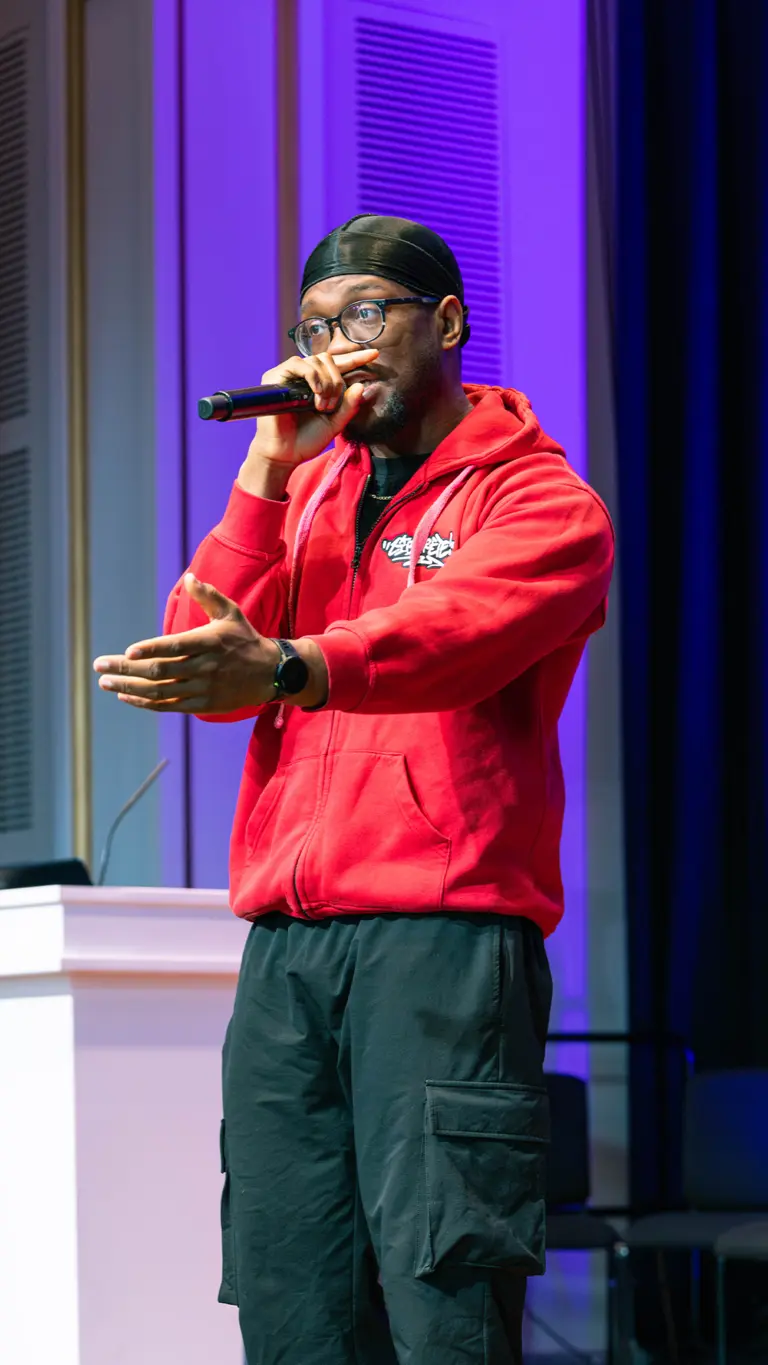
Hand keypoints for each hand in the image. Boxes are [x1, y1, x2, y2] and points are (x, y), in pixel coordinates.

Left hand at [93, 575, 284, 713]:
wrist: (271, 673)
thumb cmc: (245, 639)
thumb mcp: (231, 613)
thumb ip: (209, 596)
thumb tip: (191, 577)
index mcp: (208, 642)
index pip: (175, 647)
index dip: (151, 649)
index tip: (127, 650)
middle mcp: (204, 667)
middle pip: (159, 671)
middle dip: (126, 669)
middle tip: (99, 666)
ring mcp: (203, 688)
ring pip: (160, 691)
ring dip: (129, 688)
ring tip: (106, 682)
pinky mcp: (202, 704)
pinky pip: (169, 705)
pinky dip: (145, 703)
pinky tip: (126, 696)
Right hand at [244, 347, 379, 471]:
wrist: (285, 454)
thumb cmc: (306, 440)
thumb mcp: (334, 423)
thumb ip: (348, 407)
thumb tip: (361, 386)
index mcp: (319, 385)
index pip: (338, 365)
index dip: (355, 358)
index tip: (375, 355)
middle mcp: (305, 377)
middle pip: (328, 360)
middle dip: (337, 381)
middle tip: (332, 405)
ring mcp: (290, 376)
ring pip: (316, 360)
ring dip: (326, 382)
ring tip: (321, 405)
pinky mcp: (276, 377)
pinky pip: (298, 363)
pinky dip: (312, 376)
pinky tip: (316, 392)